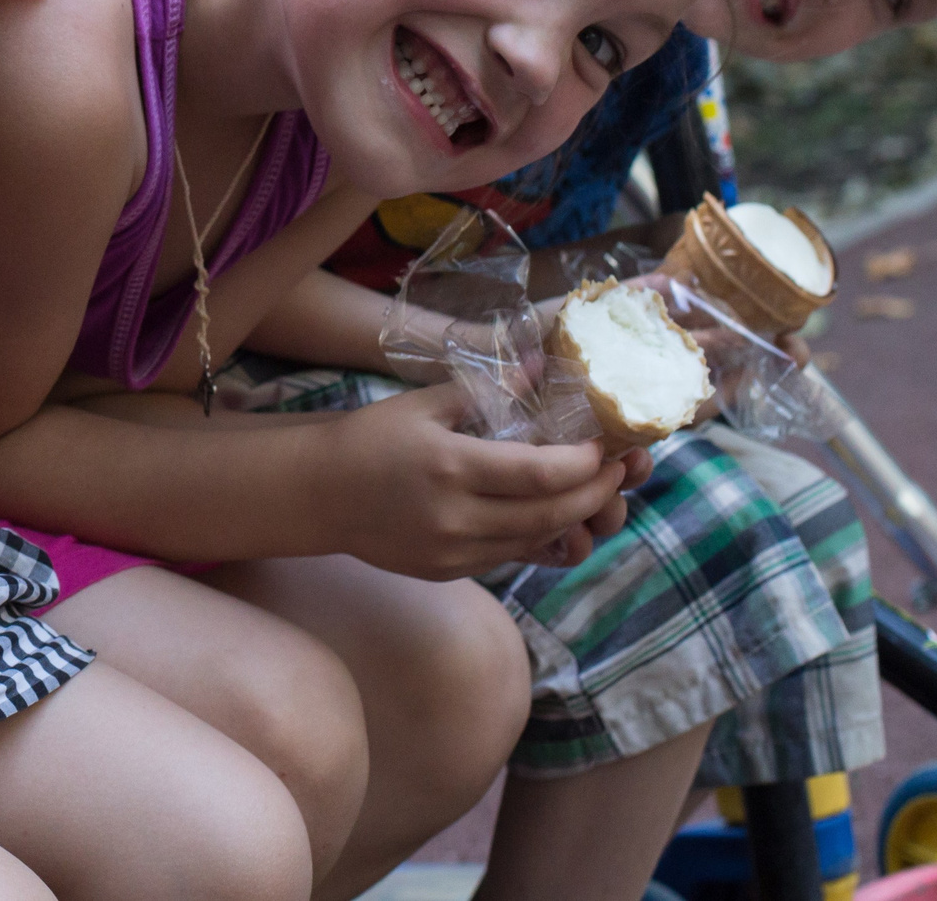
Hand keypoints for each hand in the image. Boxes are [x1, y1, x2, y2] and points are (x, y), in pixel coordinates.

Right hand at [312, 383, 630, 579]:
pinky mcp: (450, 570)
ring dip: (574, 517)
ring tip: (593, 490)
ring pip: (537, 540)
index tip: (604, 445)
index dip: (585, 464)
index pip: (542, 475)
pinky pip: (511, 555)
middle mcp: (457, 518)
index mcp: (451, 467)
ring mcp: (454, 551)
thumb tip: (539, 367)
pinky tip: (549, 512)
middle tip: (617, 470)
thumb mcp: (424, 404)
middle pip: (552, 514)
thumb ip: (487, 391)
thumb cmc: (370, 440)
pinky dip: (539, 534)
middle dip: (595, 492)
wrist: (319, 495)